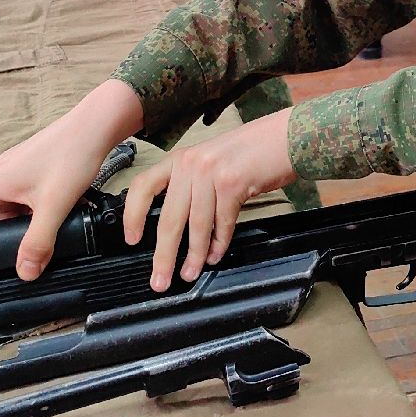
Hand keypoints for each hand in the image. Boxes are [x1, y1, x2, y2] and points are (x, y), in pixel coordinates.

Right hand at [0, 79, 144, 279]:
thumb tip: (24, 273)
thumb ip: (38, 241)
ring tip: (45, 237)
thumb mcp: (54, 206)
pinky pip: (23, 198)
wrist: (95, 125)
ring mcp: (14, 171)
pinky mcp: (31, 169)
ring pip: (8, 208)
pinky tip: (56, 218)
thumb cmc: (70, 157)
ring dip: (22, 224)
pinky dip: (34, 211)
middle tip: (17, 258)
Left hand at [122, 109, 296, 291]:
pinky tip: (215, 255)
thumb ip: (191, 185)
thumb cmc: (250, 151)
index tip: (131, 239)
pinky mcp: (233, 183)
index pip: (143, 185)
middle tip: (160, 279)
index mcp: (180, 158)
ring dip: (194, 255)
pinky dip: (218, 244)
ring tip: (190, 273)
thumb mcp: (210, 161)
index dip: (133, 214)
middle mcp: (191, 163)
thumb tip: (178, 225)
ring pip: (196, 225)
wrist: (284, 137)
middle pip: (169, 217)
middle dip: (164, 254)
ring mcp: (211, 172)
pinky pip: (221, 223)